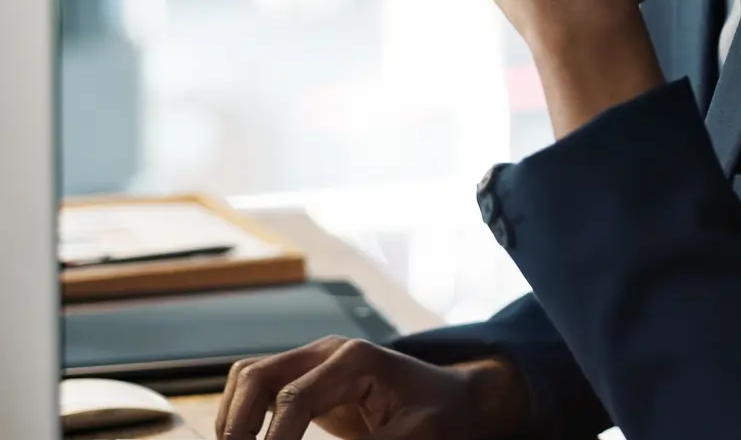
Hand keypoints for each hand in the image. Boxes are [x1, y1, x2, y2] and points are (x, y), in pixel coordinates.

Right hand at [214, 336, 527, 439]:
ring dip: (235, 417)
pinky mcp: (312, 382)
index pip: (293, 399)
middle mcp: (328, 352)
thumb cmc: (446, 418)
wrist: (461, 401)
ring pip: (251, 377)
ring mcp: (316, 362)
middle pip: (257, 375)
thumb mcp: (414, 438)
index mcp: (355, 360)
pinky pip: (263, 389)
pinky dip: (245, 415)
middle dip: (238, 424)